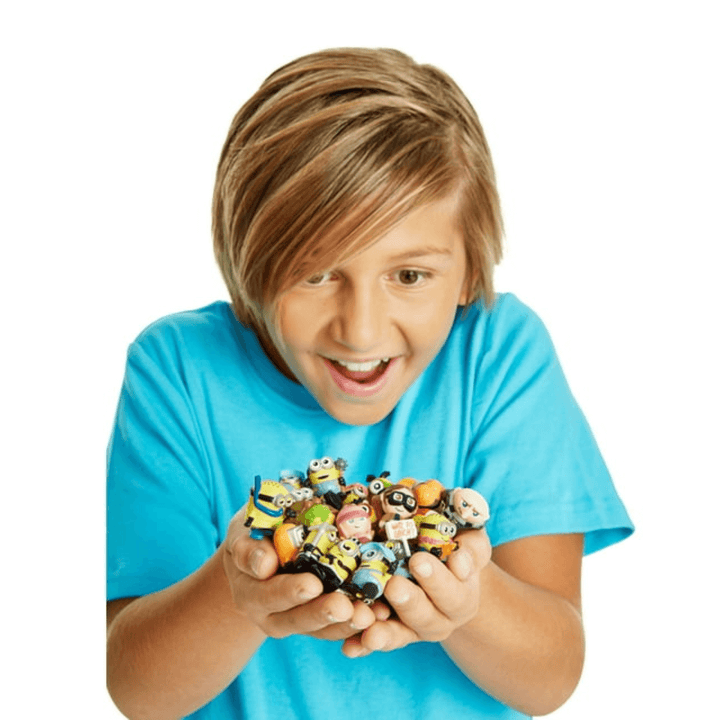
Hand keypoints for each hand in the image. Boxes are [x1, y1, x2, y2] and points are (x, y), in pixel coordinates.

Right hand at [222, 506, 379, 639]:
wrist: (261, 553)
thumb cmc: (254, 535)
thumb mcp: (244, 534)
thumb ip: (249, 548)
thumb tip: (265, 564)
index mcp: (251, 592)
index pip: (270, 594)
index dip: (290, 591)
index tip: (312, 585)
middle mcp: (272, 615)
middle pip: (298, 619)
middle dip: (324, 613)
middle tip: (346, 606)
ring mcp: (297, 621)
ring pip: (322, 630)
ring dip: (346, 624)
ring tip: (369, 616)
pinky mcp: (320, 623)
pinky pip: (339, 629)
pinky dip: (358, 625)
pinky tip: (380, 616)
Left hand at [341, 528, 491, 656]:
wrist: (440, 566)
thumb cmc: (455, 546)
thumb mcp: (469, 542)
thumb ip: (470, 549)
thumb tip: (460, 561)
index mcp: (462, 598)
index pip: (454, 594)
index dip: (437, 580)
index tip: (418, 561)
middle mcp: (440, 619)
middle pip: (426, 617)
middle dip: (409, 601)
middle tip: (393, 585)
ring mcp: (414, 629)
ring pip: (400, 635)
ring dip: (385, 633)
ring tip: (371, 631)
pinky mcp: (390, 632)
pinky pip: (376, 641)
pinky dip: (362, 645)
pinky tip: (350, 647)